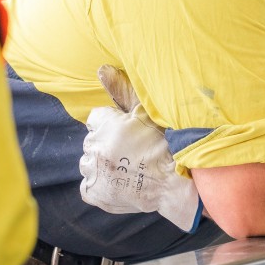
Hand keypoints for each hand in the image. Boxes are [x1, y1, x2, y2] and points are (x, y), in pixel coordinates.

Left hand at [78, 66, 201, 231]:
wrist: (175, 186)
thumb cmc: (165, 146)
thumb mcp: (147, 113)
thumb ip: (122, 91)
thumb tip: (101, 70)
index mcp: (104, 125)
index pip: (96, 120)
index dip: (113, 125)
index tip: (128, 133)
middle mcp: (94, 148)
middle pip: (92, 142)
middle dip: (107, 144)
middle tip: (133, 152)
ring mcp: (94, 173)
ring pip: (89, 164)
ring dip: (102, 165)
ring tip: (128, 168)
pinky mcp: (95, 194)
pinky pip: (89, 186)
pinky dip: (101, 185)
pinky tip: (120, 182)